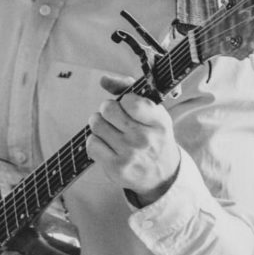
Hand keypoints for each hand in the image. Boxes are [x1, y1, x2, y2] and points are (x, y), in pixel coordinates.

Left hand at [86, 74, 180, 205]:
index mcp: (158, 122)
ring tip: (110, 130)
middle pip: (107, 109)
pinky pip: (91, 144)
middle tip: (113, 117)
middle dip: (107, 109)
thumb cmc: (153, 136)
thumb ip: (129, 89)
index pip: (129, 100)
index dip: (124, 100)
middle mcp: (145, 139)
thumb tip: (103, 79)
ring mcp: (130, 155)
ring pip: (96, 125)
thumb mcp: (153, 112)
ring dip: (99, 125)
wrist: (162, 175)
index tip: (128, 106)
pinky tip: (106, 144)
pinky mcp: (116, 168)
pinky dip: (95, 141)